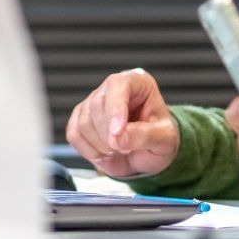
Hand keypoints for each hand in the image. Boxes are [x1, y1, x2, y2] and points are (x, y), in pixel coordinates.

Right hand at [64, 68, 179, 178]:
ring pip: (84, 121)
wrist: (148, 156)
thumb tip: (119, 138)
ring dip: (101, 144)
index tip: (118, 132)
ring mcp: (93, 103)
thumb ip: (144, 136)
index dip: (115, 109)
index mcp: (137, 83)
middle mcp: (113, 89)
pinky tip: (106, 151)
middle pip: (97, 104)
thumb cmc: (159, 139)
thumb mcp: (164, 139)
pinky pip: (74, 135)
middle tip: (126, 148)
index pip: (118, 85)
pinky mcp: (80, 119)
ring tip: (120, 149)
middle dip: (109, 134)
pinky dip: (89, 150)